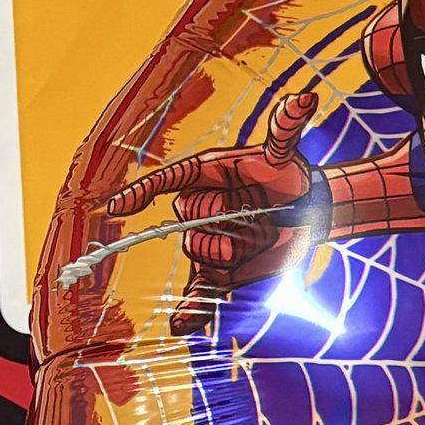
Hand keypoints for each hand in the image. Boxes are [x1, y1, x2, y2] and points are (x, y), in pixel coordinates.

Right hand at [90, 88, 320, 291]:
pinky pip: (201, 293)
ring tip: (262, 235)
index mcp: (202, 175)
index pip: (164, 183)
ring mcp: (206, 240)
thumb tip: (305, 98)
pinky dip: (192, 312)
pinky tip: (183, 326)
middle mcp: (197, 207)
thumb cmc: (288, 177)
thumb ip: (285, 129)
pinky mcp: (221, 271)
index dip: (140, 194)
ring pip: (202, 253)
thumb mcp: (284, 154)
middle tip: (260, 214)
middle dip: (223, 222)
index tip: (118, 209)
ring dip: (234, 249)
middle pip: (188, 222)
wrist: (305, 212)